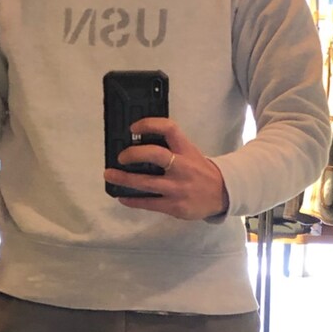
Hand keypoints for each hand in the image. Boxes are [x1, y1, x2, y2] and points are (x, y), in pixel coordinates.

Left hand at [105, 117, 228, 220]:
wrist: (223, 194)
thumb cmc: (200, 171)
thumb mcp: (190, 153)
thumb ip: (170, 149)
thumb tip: (138, 145)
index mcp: (186, 150)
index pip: (169, 128)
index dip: (149, 124)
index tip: (133, 128)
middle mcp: (181, 167)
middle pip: (154, 155)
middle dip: (133, 154)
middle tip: (120, 157)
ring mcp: (178, 188)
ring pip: (146, 183)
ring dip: (124, 179)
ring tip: (109, 175)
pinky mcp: (175, 206)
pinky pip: (149, 203)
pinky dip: (132, 200)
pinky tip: (122, 197)